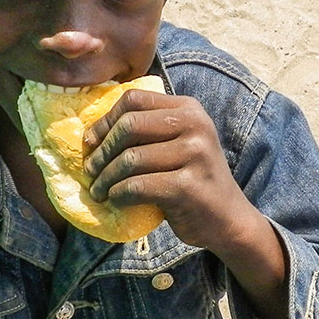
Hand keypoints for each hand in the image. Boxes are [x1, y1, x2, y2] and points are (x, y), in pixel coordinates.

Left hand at [83, 90, 265, 251]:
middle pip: (129, 125)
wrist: (227, 219)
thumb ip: (147, 130)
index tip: (91, 143)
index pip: (134, 99)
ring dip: (106, 178)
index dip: (105, 120)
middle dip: (102, 151)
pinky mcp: (188, 187)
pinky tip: (116, 200)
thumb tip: (91, 134)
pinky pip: (137, 186)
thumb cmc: (192, 180)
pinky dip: (119, 195)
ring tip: (100, 191)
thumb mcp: (177, 144)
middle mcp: (196, 125)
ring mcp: (195, 154)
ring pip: (130, 158)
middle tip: (91, 171)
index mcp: (189, 108)